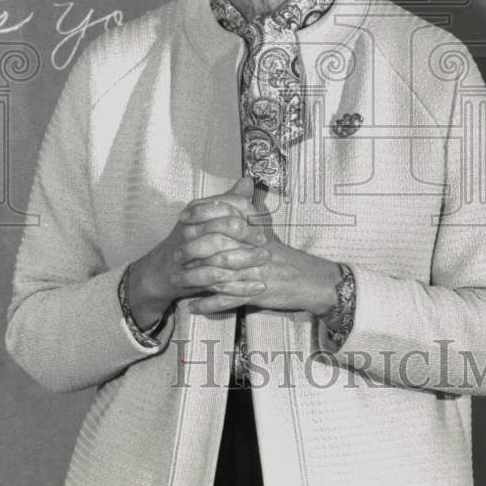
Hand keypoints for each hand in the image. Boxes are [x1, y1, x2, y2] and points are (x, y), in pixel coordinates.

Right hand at [126, 177, 267, 327]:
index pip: (227, 205)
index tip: (261, 220)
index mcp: (196, 211)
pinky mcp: (194, 278)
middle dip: (250, 234)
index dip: (247, 212)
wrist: (161, 272)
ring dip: (249, 259)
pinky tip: (259, 286)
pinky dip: (243, 287)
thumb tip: (248, 181)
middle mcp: (191, 229)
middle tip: (266, 240)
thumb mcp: (206, 216)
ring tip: (267, 259)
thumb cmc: (188, 241)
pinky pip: (222, 282)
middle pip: (226, 228)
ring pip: (225, 255)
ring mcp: (191, 254)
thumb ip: (228, 200)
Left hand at [186, 181, 340, 317]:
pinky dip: (210, 304)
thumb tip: (244, 180)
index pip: (226, 217)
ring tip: (176, 280)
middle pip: (217, 245)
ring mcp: (254, 272)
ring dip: (194, 279)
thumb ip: (251, 208)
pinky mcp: (256, 293)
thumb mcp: (268, 229)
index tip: (183, 217)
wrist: (311, 281)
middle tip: (174, 253)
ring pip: (219, 273)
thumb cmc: (286, 256)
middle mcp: (254, 249)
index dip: (202, 215)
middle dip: (192, 249)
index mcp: (256, 231)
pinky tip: (193, 306)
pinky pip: (228, 300)